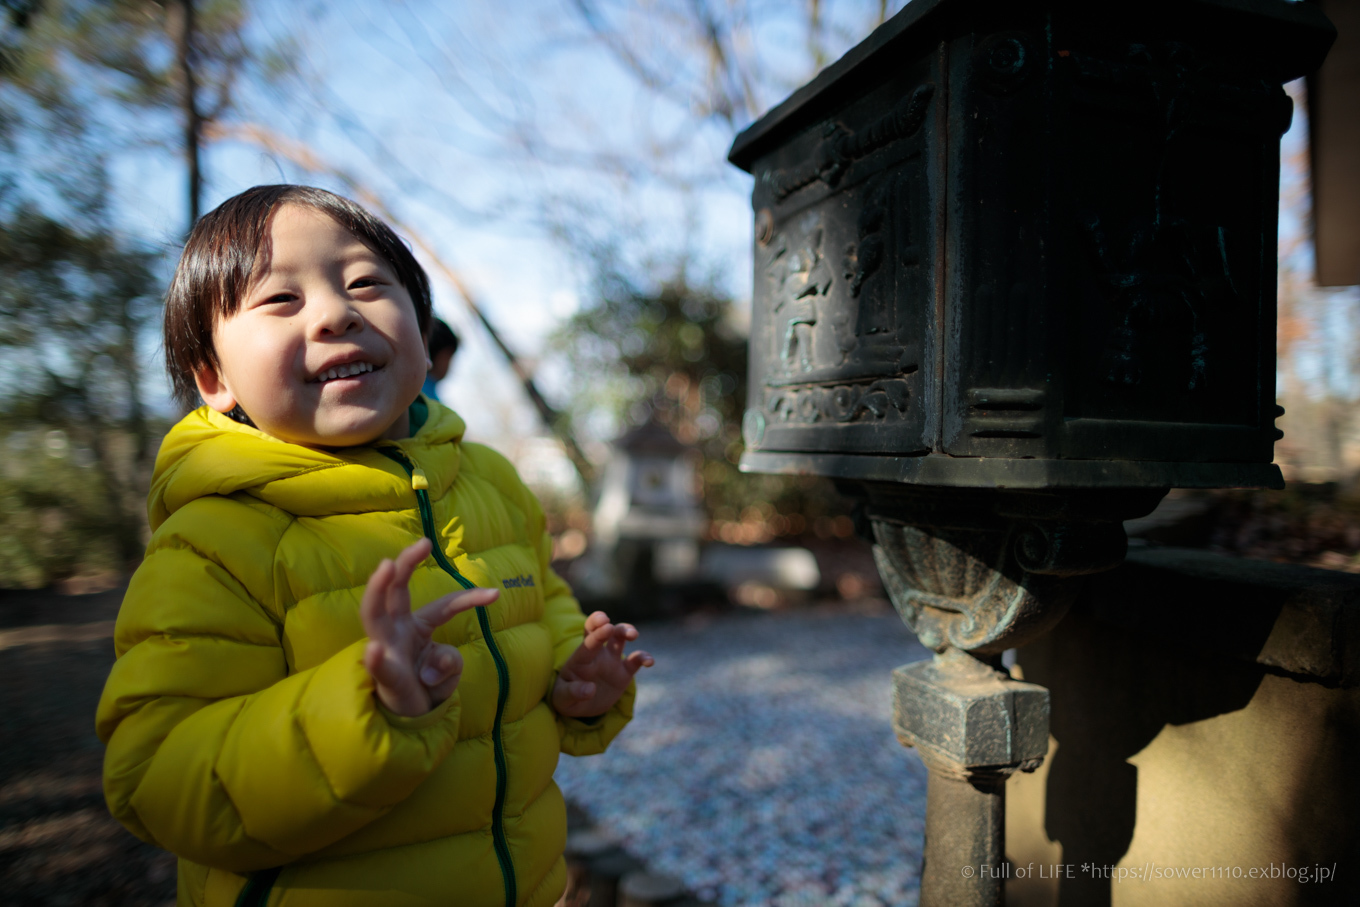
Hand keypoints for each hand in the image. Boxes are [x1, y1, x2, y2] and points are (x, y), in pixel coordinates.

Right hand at [361, 538, 498, 717]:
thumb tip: (439, 661)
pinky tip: (374, 651)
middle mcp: (397, 630)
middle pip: (398, 591)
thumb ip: (450, 661)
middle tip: (424, 542)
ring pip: (374, 613)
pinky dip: (377, 660)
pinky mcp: (385, 676)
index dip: (469, 598)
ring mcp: (387, 649)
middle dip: (407, 563)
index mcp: (416, 625)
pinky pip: (380, 666)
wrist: (409, 716)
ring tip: (386, 566)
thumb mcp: (449, 669)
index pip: (445, 606)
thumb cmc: (427, 683)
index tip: (496, 594)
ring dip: (378, 588)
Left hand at [552, 611, 653, 717]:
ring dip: (627, 631)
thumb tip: (590, 689)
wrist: (579, 706)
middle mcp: (596, 654)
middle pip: (602, 631)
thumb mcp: (563, 699)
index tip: (606, 625)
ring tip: (634, 635)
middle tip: (613, 627)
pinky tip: (649, 662)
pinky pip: (636, 660)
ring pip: (620, 638)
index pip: (588, 642)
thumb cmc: (566, 698)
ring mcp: (611, 661)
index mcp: (580, 659)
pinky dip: (644, 658)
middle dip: (609, 625)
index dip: (597, 632)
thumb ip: (572, 693)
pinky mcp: (624, 672)